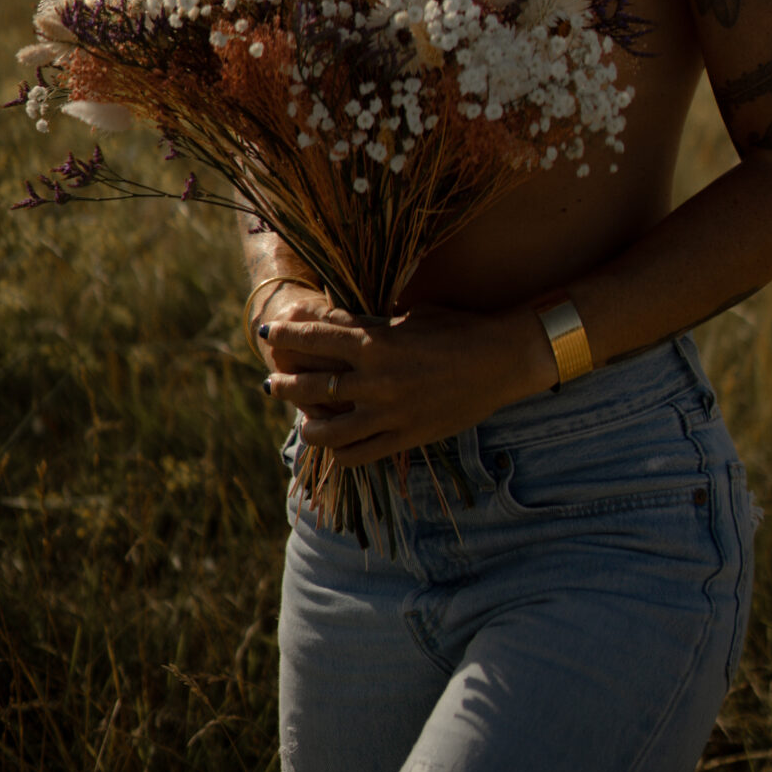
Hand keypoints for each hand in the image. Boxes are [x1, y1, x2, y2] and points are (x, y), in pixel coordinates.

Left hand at [260, 301, 552, 464]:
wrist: (502, 360)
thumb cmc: (458, 328)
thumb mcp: (411, 317)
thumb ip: (373, 326)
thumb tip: (340, 324)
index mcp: (376, 343)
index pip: (315, 339)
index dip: (287, 336)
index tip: (269, 334)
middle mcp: (376, 380)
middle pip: (311, 386)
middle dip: (285, 384)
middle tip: (273, 383)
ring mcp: (389, 414)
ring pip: (328, 431)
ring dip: (307, 425)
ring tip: (301, 422)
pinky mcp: (405, 437)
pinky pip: (359, 454)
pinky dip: (340, 453)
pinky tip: (334, 447)